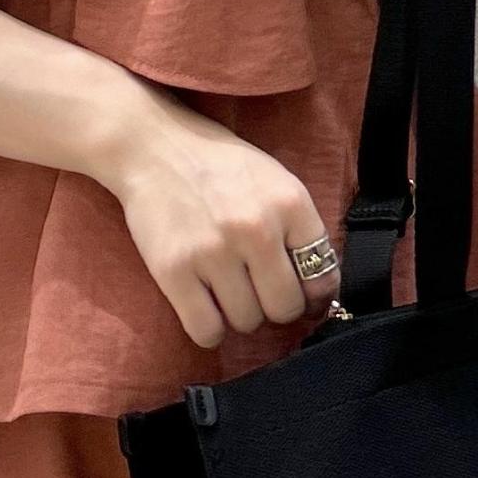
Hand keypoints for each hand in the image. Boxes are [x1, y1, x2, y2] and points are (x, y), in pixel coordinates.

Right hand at [97, 82, 341, 348]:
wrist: (153, 147)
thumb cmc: (219, 166)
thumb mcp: (275, 180)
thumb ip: (299, 228)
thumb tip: (319, 292)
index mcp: (289, 204)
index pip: (323, 277)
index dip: (313, 294)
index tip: (300, 295)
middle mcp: (257, 229)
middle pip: (285, 307)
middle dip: (275, 307)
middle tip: (258, 293)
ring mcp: (214, 252)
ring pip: (246, 322)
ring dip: (240, 315)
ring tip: (227, 290)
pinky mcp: (174, 271)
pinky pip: (206, 331)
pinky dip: (209, 330)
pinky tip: (205, 308)